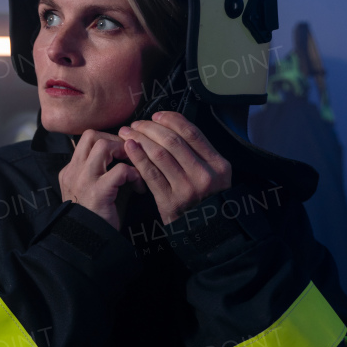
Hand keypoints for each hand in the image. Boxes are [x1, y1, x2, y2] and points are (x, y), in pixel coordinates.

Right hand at [58, 130, 144, 231]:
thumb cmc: (97, 218)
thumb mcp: (97, 190)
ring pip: (103, 145)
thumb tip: (132, 157)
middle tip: (129, 155)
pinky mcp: (98, 191)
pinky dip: (134, 174)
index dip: (107, 140)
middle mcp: (73, 171)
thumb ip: (108, 173)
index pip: (86, 140)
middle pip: (91, 135)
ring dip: (124, 152)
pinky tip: (139, 186)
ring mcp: (83, 180)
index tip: (122, 152)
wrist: (88, 243)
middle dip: (115, 140)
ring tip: (134, 166)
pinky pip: (120, 169)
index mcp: (70, 171)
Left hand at [117, 111, 231, 224]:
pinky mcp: (169, 201)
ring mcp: (187, 189)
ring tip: (127, 133)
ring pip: (160, 154)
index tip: (157, 115)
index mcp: (219, 164)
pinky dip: (138, 157)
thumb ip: (199, 153)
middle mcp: (205, 175)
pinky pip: (150, 174)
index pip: (192, 133)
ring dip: (140, 140)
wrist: (205, 231)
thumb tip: (171, 127)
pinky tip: (129, 147)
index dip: (171, 120)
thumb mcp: (215, 174)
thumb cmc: (206, 198)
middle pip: (173, 141)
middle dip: (151, 128)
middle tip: (136, 124)